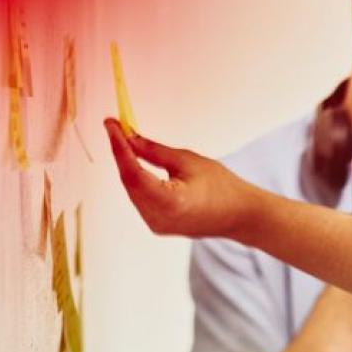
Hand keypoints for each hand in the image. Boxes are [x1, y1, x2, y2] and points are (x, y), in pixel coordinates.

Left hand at [105, 119, 257, 238]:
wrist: (240, 215)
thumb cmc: (222, 187)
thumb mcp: (188, 161)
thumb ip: (154, 151)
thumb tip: (129, 138)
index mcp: (169, 202)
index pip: (133, 172)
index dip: (119, 147)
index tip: (111, 125)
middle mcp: (158, 218)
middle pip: (129, 182)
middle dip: (121, 154)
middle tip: (116, 128)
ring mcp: (157, 225)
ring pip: (132, 191)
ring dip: (128, 167)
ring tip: (124, 142)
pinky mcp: (158, 225)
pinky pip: (140, 199)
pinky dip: (137, 181)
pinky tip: (135, 164)